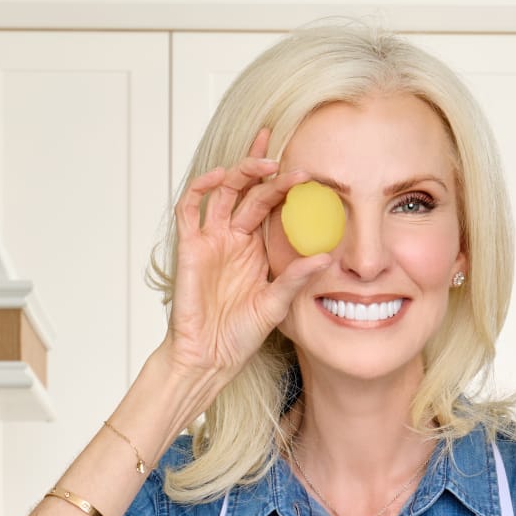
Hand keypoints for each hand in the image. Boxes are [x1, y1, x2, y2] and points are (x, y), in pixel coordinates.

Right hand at [164, 126, 338, 385]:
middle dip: (266, 168)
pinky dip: (202, 188)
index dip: (285, 183)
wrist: (208, 357)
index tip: (310, 171)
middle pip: (249, 190)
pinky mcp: (190, 247)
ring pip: (224, 192)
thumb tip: (326, 255)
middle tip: (289, 158)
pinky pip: (190, 208)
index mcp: (256, 248)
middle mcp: (233, 238)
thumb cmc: (239, 336)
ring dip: (241, 172)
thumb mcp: (276, 304)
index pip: (270, 205)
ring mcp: (210, 240)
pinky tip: (220, 176)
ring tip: (264, 161)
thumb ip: (296, 277)